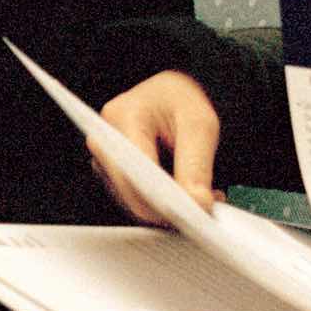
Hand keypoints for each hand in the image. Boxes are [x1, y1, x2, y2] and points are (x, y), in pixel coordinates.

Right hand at [94, 69, 222, 217]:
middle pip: (132, 193)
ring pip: (135, 204)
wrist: (170, 97)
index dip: (161, 198)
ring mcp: (105, 162)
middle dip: (169, 207)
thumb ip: (197, 165)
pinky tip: (185, 195)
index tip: (191, 213)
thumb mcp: (199, 125)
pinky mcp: (112, 177)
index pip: (134, 170)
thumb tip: (199, 204)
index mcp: (122, 117)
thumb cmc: (181, 101)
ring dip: (169, 209)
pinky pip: (137, 203)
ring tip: (200, 194)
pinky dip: (163, 206)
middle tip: (205, 206)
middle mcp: (104, 142)